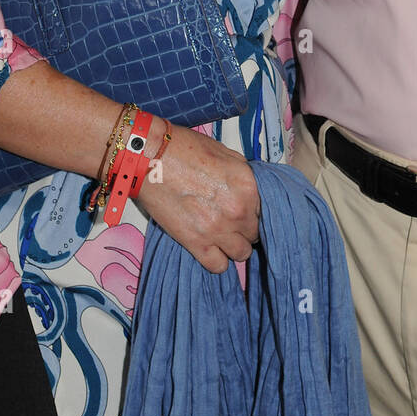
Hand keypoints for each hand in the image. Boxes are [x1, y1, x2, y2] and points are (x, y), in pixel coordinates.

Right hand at [136, 120, 259, 273]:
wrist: (150, 158)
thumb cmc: (185, 149)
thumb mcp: (225, 153)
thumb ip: (243, 176)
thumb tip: (250, 191)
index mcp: (248, 185)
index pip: (266, 210)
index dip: (254, 209)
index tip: (245, 209)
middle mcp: (238, 210)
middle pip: (255, 233)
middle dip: (245, 227)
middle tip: (231, 220)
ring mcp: (218, 230)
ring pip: (242, 253)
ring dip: (234, 245)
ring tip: (222, 235)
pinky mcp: (196, 243)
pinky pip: (219, 266)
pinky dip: (217, 260)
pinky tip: (210, 247)